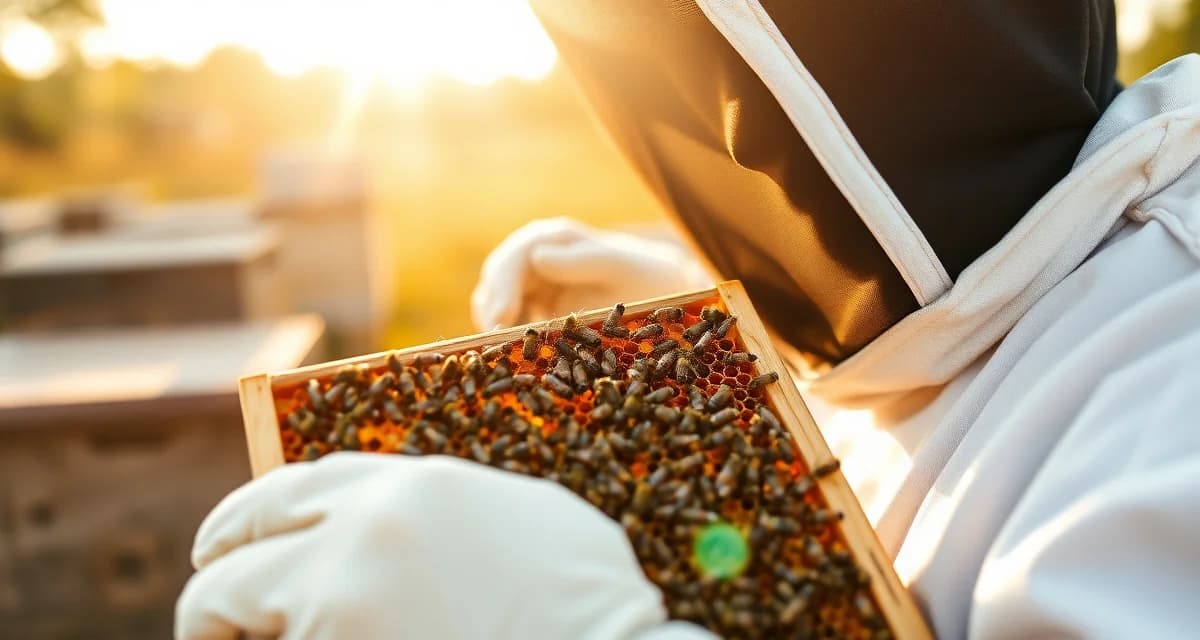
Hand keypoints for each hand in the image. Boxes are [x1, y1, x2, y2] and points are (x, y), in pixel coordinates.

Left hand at [176, 453, 713, 639]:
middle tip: (209, 611)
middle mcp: (369, 523)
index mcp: (418, 484)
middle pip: (247, 533)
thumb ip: (449, 509)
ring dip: (227, 626)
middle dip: (217, 574)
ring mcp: (346, 592)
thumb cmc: (589, 605)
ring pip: (233, 603)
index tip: (229, 544)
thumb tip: (398, 520)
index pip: (299, 483)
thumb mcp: (525, 520)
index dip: (251, 515)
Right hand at [471, 217, 711, 330]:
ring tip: (504, 349)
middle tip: (496, 340)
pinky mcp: (534, 310)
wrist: (662, 298)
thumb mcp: (621, 266)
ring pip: (494, 299)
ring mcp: (533, 284)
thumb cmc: (646, 278)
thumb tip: (537, 257)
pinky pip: (507, 321)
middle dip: (492, 307)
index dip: (503, 283)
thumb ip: (583, 260)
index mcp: (556, 239)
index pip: (517, 255)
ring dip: (494, 323)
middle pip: (497, 278)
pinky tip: (516, 353)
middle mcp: (538, 257)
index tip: (502, 315)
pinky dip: (505, 336)